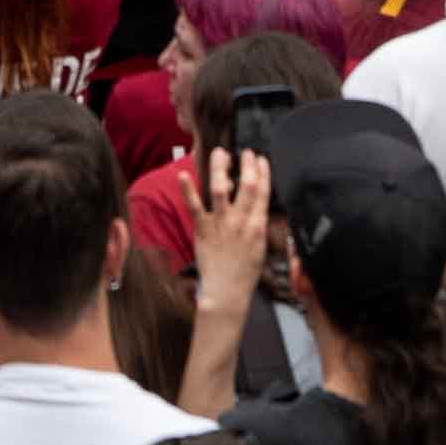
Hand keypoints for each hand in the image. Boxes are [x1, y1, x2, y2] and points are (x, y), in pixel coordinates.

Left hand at [186, 146, 271, 315]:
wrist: (226, 292)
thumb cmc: (245, 272)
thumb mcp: (260, 247)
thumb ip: (258, 223)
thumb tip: (256, 202)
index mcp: (257, 226)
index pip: (263, 193)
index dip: (262, 173)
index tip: (261, 158)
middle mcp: (240, 221)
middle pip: (246, 186)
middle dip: (247, 165)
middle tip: (246, 151)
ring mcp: (220, 224)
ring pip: (220, 190)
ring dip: (220, 168)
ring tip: (220, 153)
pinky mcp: (202, 229)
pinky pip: (194, 206)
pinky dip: (188, 190)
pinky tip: (182, 174)